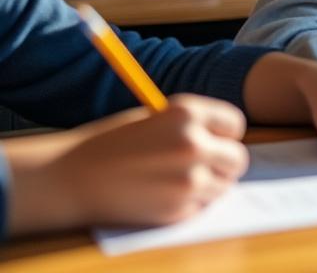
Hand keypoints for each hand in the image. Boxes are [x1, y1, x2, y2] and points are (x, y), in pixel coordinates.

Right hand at [12, 95, 247, 231]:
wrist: (72, 178)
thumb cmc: (112, 143)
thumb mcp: (155, 117)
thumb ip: (193, 125)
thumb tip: (228, 138)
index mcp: (187, 113)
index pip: (235, 124)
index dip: (224, 133)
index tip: (212, 138)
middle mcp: (194, 144)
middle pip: (238, 158)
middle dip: (224, 161)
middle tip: (201, 163)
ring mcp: (189, 179)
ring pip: (224, 185)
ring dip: (209, 183)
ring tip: (176, 177)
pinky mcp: (179, 209)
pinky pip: (203, 205)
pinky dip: (191, 202)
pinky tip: (162, 193)